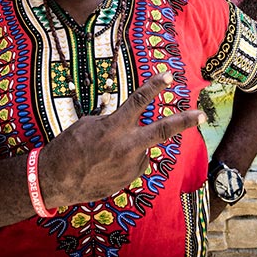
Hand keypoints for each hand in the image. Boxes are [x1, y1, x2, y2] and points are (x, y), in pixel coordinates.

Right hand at [38, 72, 206, 207]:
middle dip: (184, 122)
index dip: (154, 86)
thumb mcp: (87, 125)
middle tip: (201, 115)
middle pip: (162, 131)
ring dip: (131, 147)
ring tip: (104, 155)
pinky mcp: (128, 180)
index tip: (169, 75)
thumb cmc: (68, 147)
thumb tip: (128, 126)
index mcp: (113, 127)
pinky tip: (106, 165)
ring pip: (142, 149)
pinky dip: (125, 161)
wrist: (55, 181)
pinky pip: (134, 164)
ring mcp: (129, 166)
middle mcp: (126, 147)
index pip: (138, 101)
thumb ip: (113, 123)